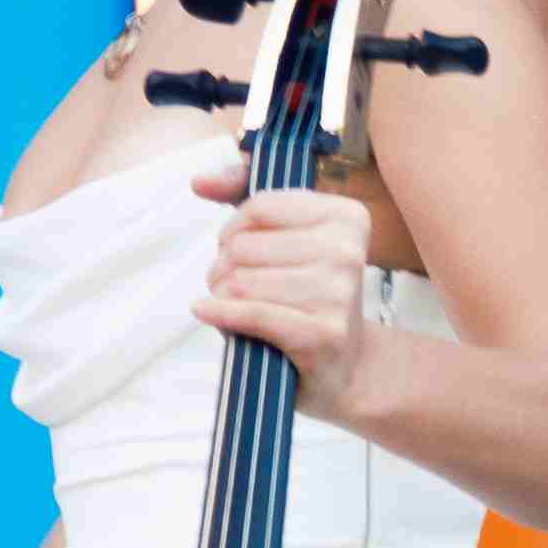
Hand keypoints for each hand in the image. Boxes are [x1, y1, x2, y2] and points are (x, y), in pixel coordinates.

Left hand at [194, 169, 383, 425]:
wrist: (346, 366)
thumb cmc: (308, 296)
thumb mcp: (288, 238)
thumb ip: (244, 195)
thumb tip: (200, 181)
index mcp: (346, 217)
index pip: (259, 206)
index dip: (234, 230)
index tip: (242, 249)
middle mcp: (347, 251)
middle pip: (243, 246)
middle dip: (225, 268)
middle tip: (237, 287)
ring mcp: (337, 294)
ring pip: (240, 282)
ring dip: (223, 296)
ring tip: (237, 306)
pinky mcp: (321, 334)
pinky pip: (249, 313)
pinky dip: (219, 313)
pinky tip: (207, 311)